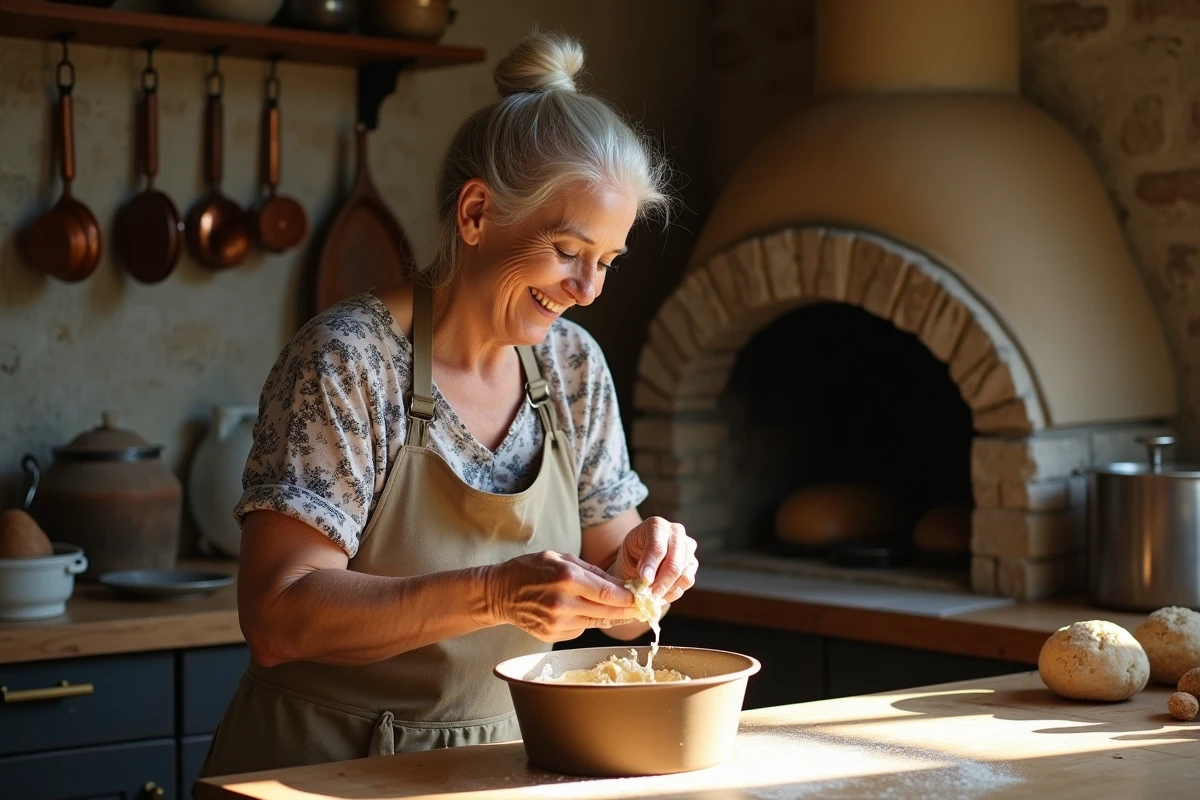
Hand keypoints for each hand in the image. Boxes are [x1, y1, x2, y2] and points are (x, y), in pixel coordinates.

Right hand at [486, 551, 639, 642]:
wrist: (500, 592)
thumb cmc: (531, 569)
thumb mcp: (562, 558)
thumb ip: (593, 572)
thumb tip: (621, 584)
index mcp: (567, 578)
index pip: (609, 593)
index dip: (630, 598)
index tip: (644, 597)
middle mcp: (564, 602)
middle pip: (608, 611)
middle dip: (628, 610)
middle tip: (645, 608)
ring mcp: (558, 622)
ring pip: (597, 622)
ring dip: (614, 617)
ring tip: (626, 611)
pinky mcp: (554, 634)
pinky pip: (582, 628)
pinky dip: (590, 620)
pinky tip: (588, 611)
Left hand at [608, 516, 697, 602]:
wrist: (640, 559)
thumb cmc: (632, 556)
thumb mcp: (626, 558)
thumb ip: (636, 568)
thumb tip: (646, 582)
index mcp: (656, 525)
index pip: (657, 547)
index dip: (651, 565)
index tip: (644, 581)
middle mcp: (676, 532)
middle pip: (674, 562)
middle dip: (661, 582)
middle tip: (650, 596)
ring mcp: (687, 546)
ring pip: (684, 573)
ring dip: (668, 589)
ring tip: (653, 597)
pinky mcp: (692, 562)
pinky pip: (688, 580)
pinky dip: (674, 591)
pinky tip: (662, 596)